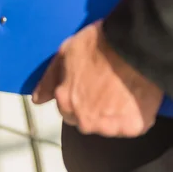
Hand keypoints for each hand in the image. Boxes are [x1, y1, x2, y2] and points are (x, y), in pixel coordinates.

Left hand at [32, 22, 163, 137]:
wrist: (132, 44)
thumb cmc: (97, 44)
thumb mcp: (64, 53)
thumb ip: (48, 80)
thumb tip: (36, 100)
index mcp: (65, 102)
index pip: (67, 111)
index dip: (78, 97)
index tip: (90, 85)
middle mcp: (84, 119)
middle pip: (86, 121)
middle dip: (94, 109)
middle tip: (107, 88)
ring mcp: (108, 126)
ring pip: (108, 126)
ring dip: (113, 115)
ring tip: (123, 91)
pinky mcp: (132, 126)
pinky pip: (131, 126)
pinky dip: (134, 116)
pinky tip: (136, 97)